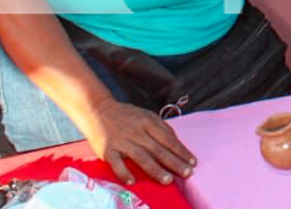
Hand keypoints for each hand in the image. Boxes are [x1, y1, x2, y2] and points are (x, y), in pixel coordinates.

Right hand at [79, 94, 196, 185]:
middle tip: (187, 174)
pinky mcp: (107, 149)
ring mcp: (122, 141)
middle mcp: (137, 131)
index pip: (168, 139)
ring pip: (141, 157)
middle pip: (158, 149)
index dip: (181, 151)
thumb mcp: (146, 115)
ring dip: (156, 170)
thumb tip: (176, 143)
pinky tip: (132, 181)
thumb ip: (160, 128)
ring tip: (168, 180)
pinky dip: (124, 172)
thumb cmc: (126, 115)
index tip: (192, 162)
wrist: (98, 109)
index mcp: (148, 122)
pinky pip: (116, 163)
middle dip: (174, 162)